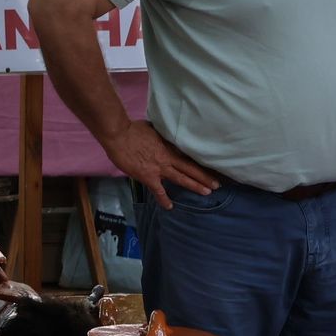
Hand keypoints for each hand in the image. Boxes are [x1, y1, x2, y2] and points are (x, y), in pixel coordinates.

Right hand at [102, 120, 216, 209]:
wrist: (118, 135)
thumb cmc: (132, 129)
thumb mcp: (152, 128)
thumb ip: (161, 134)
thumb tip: (166, 133)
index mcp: (169, 146)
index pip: (188, 155)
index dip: (200, 161)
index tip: (212, 165)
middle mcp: (168, 158)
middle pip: (190, 168)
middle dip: (204, 176)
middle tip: (217, 184)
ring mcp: (159, 168)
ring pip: (181, 178)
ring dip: (195, 185)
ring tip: (207, 192)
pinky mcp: (148, 177)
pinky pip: (158, 191)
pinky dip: (164, 199)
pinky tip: (170, 207)